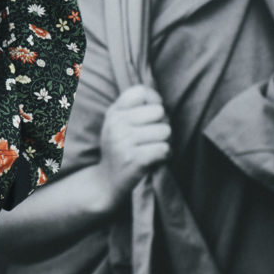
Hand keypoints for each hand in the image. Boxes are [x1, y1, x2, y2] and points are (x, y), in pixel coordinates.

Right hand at [92, 84, 170, 209]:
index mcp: (114, 112)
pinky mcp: (134, 159)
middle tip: (156, 136)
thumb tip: (161, 103)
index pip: (141, 92)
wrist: (106, 180)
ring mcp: (124, 142)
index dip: (154, 101)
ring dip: (167, 142)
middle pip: (159, 111)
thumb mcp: (118, 124)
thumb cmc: (120, 148)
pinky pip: (165, 149)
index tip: (153, 115)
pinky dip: (166, 155)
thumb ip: (135, 108)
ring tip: (155, 148)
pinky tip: (157, 159)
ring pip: (165, 131)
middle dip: (164, 124)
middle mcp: (116, 124)